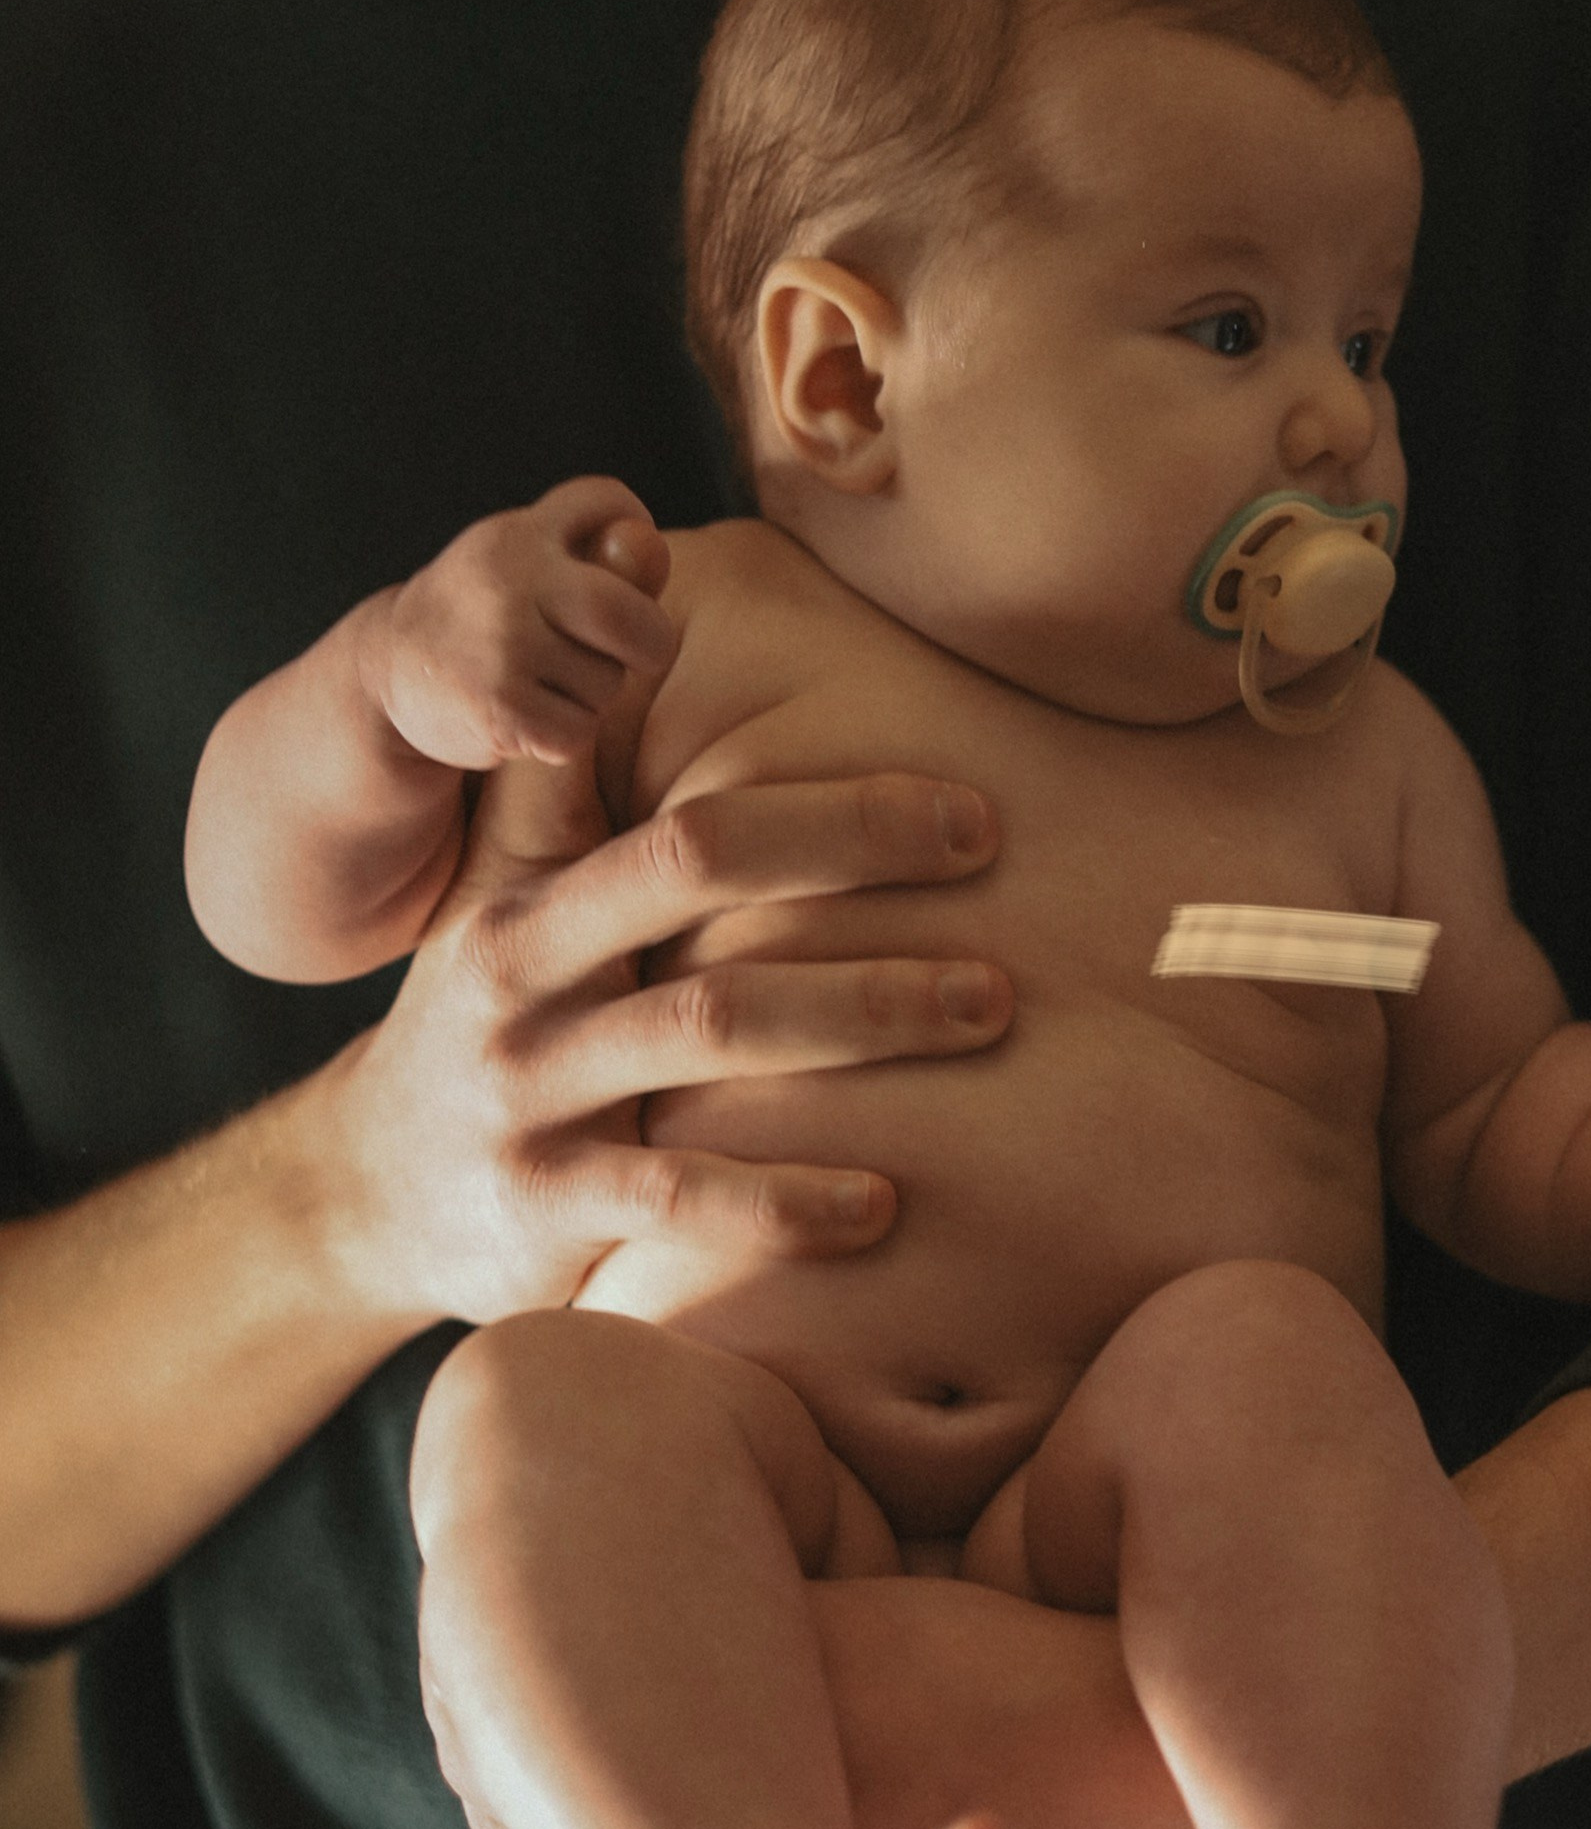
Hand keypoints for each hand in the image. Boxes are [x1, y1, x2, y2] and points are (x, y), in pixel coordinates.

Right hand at [319, 753, 1010, 1326]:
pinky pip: (681, 1195)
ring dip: (868, 1010)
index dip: (796, 775)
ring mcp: (526, 1089)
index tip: (926, 759)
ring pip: (714, 1025)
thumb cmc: (492, 1025)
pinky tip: (884, 1203)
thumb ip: (577, 798)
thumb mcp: (505, 902)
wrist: (362, 1194)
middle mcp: (518, 968)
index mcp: (525, 883)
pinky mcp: (540, 1205)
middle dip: (852, 845)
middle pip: (696, 867)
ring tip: (989, 1005)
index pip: (652, 784)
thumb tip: (651, 624)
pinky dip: (788, 1199)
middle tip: (985, 840)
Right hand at [352, 477, 679, 769]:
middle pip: (625, 612)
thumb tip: (651, 551)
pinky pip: (579, 731)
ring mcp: (501, 645)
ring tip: (546, 685)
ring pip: (606, 682)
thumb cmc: (481, 622)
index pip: (604, 500)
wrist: (389, 677)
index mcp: (518, 536)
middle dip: (649, 641)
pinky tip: (530, 721)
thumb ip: (594, 556)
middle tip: (637, 654)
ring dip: (594, 696)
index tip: (625, 565)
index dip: (634, 524)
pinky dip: (565, 737)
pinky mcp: (500, 708)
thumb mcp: (523, 568)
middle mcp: (508, 582)